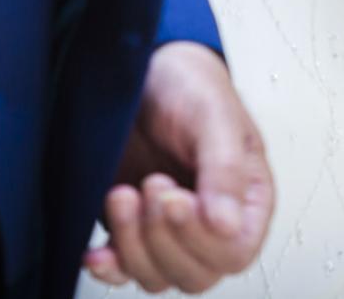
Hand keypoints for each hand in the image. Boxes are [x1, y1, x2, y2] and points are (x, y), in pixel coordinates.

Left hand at [82, 42, 273, 293]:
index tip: (175, 196)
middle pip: (196, 273)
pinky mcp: (132, 229)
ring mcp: (170, 229)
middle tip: (150, 185)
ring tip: (123, 192)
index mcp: (247, 198)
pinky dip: (109, 267)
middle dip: (163, 238)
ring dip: (133, 244)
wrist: (144, 67)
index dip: (202, 238)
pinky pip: (124, 271)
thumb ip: (224, 170)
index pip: (235, 251)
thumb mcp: (213, 116)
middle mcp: (212, 220)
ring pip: (159, 276)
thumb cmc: (188, 85)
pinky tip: (96, 250)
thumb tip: (227, 226)